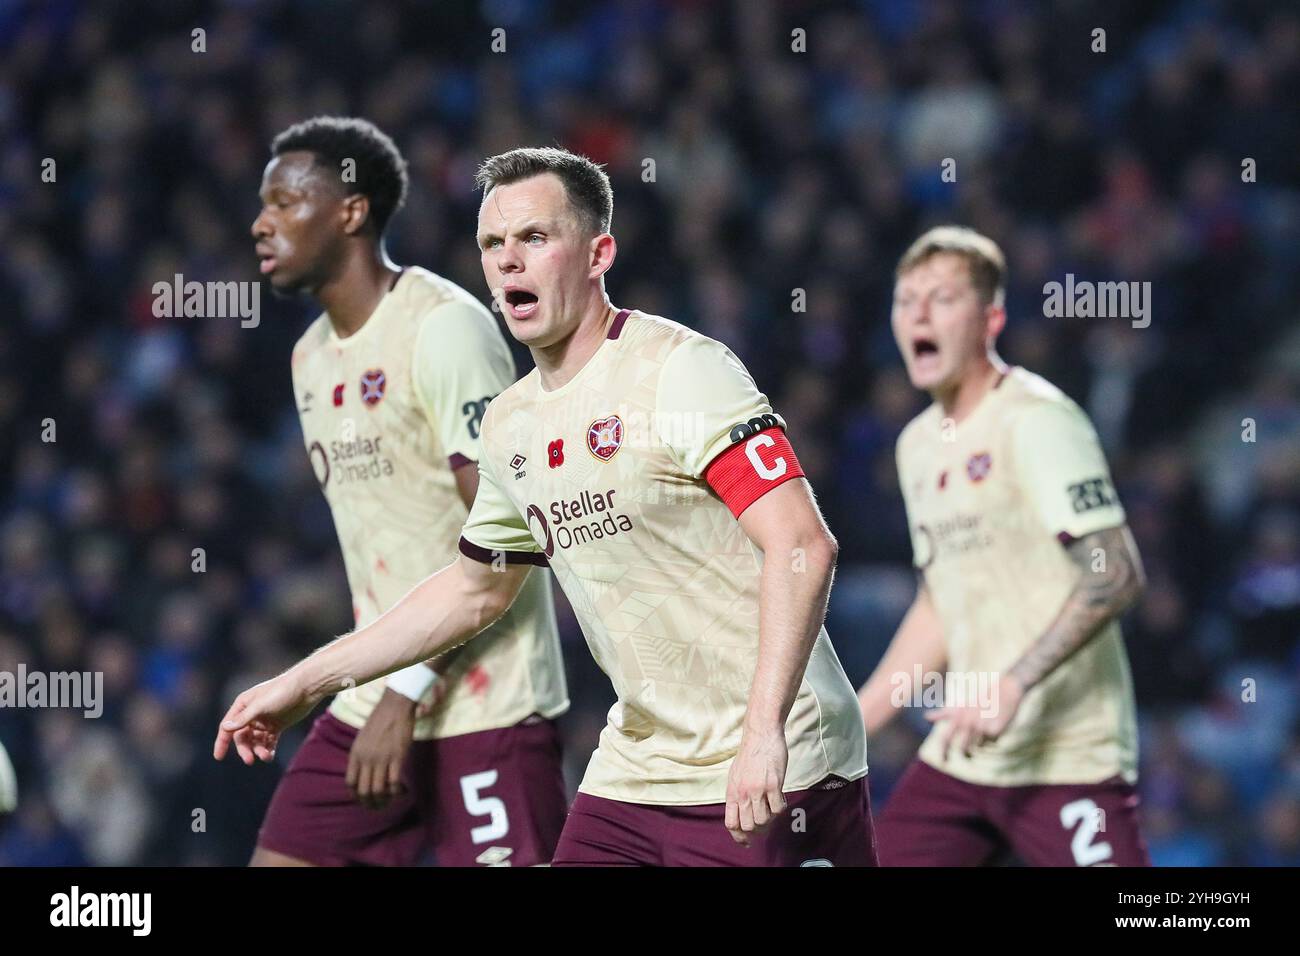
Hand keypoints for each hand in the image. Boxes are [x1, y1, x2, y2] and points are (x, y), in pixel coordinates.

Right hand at [213, 671, 318, 764]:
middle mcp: (251, 713)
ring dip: (258, 750)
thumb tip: (225, 727)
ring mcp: (264, 720)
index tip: (218, 757)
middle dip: (245, 749)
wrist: (307, 688)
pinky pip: (269, 741)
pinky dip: (268, 749)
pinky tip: (271, 755)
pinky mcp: (277, 725)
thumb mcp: (261, 705)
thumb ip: (244, 718)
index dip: (221, 742)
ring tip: (266, 757)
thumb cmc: (282, 691)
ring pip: (256, 741)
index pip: (228, 726)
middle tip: (250, 760)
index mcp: (243, 705)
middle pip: (242, 737)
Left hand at [346, 689, 416, 808]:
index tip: (363, 798)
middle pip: (363, 790)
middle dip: (369, 803)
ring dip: (382, 801)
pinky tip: (399, 792)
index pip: (350, 783)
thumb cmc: (380, 719)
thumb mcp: (362, 737)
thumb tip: (362, 771)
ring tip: (387, 803)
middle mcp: (366, 759)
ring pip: (378, 790)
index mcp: (356, 753)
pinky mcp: (397, 758)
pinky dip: (395, 792)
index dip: (356, 795)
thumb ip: (361, 754)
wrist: (395, 706)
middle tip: (376, 807)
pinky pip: (394, 783)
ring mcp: (382, 759)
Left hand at [724, 723, 787, 846]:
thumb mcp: (735, 775)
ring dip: (771, 819)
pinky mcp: (773, 785)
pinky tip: (781, 799)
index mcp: (732, 791)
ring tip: (773, 808)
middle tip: (765, 824)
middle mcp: (743, 793)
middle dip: (758, 830)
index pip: (731, 823)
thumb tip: (740, 813)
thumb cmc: (750, 754)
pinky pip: (778, 809)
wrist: (761, 734)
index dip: (739, 836)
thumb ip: (737, 794)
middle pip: (748, 826)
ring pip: (764, 820)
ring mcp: (758, 790)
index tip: (747, 841)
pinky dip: (781, 809)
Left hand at [924, 673, 1025, 760]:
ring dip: (980, 742)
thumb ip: (943, 714)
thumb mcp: (960, 706)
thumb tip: (926, 716)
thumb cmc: (980, 700)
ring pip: (978, 746)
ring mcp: (982, 727)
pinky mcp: (996, 730)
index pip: (946, 737)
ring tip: (985, 728)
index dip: (943, 750)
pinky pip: (991, 742)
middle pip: (962, 747)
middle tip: (966, 756)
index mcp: (958, 716)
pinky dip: (993, 737)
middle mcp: (968, 722)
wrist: (1005, 691)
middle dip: (964, 754)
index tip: (942, 761)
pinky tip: (996, 725)